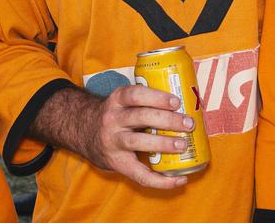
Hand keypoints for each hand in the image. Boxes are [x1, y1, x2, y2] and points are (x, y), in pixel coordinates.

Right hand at [75, 84, 195, 189]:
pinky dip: (162, 180)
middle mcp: (112, 119)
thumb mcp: (123, 101)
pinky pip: (140, 174)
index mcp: (117, 100)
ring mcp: (113, 141)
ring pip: (138, 142)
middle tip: (188, 124)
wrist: (85, 133)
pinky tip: (180, 179)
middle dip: (167, 120)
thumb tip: (187, 103)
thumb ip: (145, 101)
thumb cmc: (117, 116)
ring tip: (182, 145)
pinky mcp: (116, 163)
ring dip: (163, 143)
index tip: (176, 102)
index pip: (135, 94)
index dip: (156, 97)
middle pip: (140, 117)